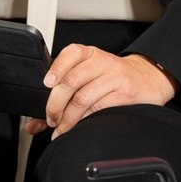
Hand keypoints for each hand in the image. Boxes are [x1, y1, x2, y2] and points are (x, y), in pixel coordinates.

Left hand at [24, 45, 174, 137]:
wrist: (149, 79)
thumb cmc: (113, 79)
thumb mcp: (89, 77)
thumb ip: (61, 96)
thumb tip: (32, 124)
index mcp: (91, 54)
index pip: (71, 52)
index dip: (56, 67)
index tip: (46, 83)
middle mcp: (103, 62)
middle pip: (72, 80)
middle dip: (55, 104)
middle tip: (50, 119)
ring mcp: (115, 77)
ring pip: (82, 98)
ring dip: (67, 118)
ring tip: (61, 128)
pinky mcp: (125, 94)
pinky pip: (98, 109)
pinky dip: (83, 122)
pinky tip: (77, 129)